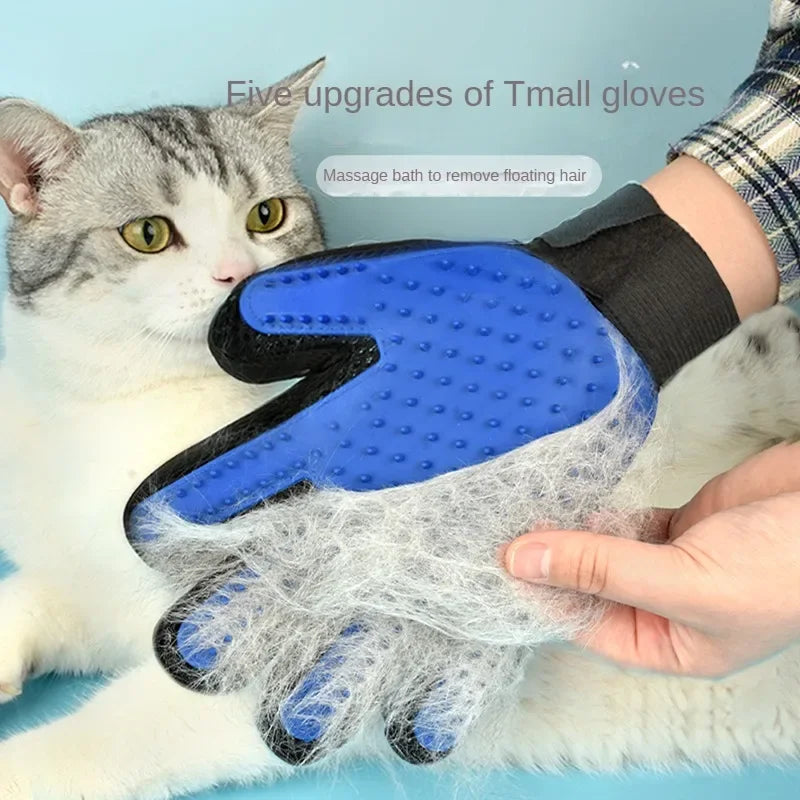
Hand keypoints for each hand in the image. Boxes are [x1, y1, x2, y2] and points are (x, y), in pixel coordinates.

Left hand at [504, 442, 799, 676]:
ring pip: (603, 550)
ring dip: (571, 533)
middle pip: (591, 586)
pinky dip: (597, 511)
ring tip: (528, 512)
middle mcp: (668, 606)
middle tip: (504, 531)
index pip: (588, 626)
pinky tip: (570, 499)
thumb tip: (524, 561)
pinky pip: (623, 521)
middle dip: (552, 562)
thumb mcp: (685, 581)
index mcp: (673, 644)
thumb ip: (601, 568)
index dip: (544, 598)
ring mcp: (672, 561)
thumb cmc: (784, 567)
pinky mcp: (678, 521)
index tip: (500, 568)